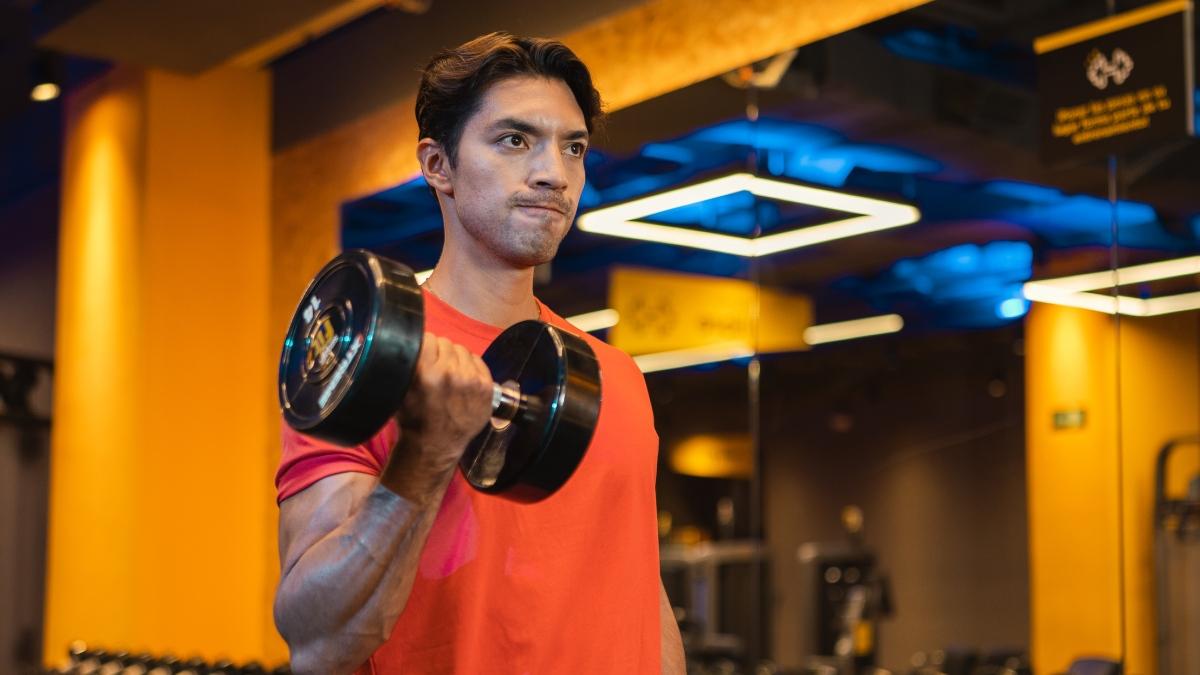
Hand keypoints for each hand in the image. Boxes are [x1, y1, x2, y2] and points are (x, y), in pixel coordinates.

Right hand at [384, 333, 493, 491]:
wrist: (435, 446)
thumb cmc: (415, 419)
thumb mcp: (400, 390)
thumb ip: (405, 364)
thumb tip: (412, 340)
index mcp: (424, 373)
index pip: (428, 338)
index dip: (425, 347)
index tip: (424, 356)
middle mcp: (449, 373)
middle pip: (445, 343)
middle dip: (439, 354)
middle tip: (435, 369)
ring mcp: (470, 380)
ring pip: (462, 350)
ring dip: (455, 359)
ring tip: (449, 377)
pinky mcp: (486, 386)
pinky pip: (477, 361)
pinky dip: (470, 367)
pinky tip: (463, 381)